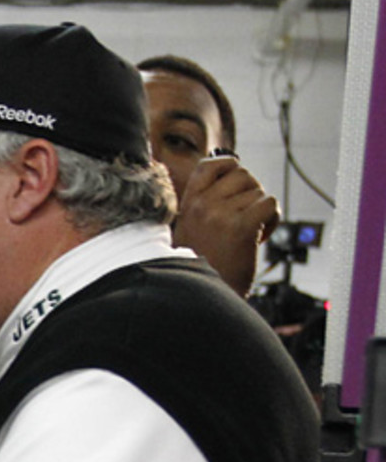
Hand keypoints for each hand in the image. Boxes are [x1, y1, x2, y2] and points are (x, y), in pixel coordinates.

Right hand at [172, 155, 279, 296]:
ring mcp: (220, 215)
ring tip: (250, 233)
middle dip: (251, 193)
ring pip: (258, 192)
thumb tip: (234, 171)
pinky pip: (269, 204)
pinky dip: (273, 220)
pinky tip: (260, 237)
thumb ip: (206, 203)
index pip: (210, 165)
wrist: (199, 296)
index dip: (230, 167)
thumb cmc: (200, 266)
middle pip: (243, 175)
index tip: (236, 187)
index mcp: (188, 204)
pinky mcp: (240, 227)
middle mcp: (202, 205)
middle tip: (244, 218)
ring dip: (261, 211)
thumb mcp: (191, 229)